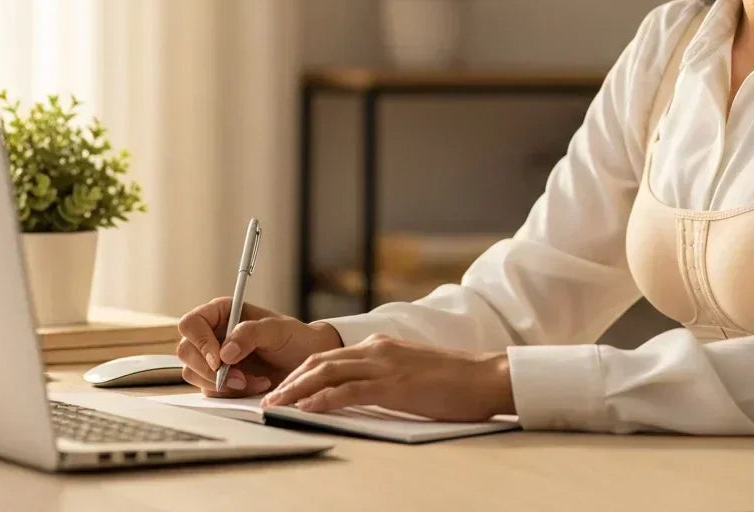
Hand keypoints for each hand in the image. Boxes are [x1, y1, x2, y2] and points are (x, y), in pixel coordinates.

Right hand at [176, 296, 343, 397]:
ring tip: (254, 381)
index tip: (219, 360)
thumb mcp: (278, 329)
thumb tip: (225, 352)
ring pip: (193, 374)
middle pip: (187, 351)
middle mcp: (212, 334)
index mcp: (221, 312)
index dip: (200, 341)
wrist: (305, 363)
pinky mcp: (216, 379)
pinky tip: (255, 385)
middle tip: (240, 378)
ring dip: (223, 384)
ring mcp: (212, 358)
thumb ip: (251, 333)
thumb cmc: (294, 338)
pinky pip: (209, 390)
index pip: (191, 323)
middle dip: (211, 370)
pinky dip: (231, 393)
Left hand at [260, 333, 514, 421]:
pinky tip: (307, 408)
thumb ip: (383, 377)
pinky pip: (349, 390)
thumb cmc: (454, 381)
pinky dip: (323, 399)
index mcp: (381, 346)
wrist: (484, 377)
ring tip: (276, 406)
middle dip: (290, 381)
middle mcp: (378, 349)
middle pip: (320, 361)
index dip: (301, 373)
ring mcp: (385, 365)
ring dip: (296, 391)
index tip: (282, 390)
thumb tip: (356, 395)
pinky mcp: (394, 384)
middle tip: (268, 400)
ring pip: (327, 373)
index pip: (330, 357)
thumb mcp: (411, 373)